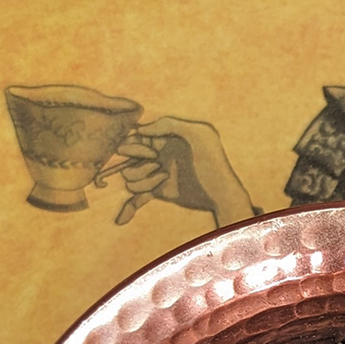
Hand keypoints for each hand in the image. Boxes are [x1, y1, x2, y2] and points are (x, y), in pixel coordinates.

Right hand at [108, 117, 254, 227]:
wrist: (222, 193)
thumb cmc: (214, 160)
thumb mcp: (197, 133)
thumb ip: (169, 124)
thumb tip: (141, 129)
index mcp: (164, 138)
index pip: (136, 138)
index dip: (136, 145)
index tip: (152, 153)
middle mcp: (158, 155)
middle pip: (128, 159)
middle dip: (139, 163)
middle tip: (158, 166)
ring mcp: (157, 174)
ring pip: (131, 178)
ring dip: (143, 181)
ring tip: (165, 179)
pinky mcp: (160, 192)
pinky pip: (137, 198)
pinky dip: (128, 208)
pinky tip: (122, 219)